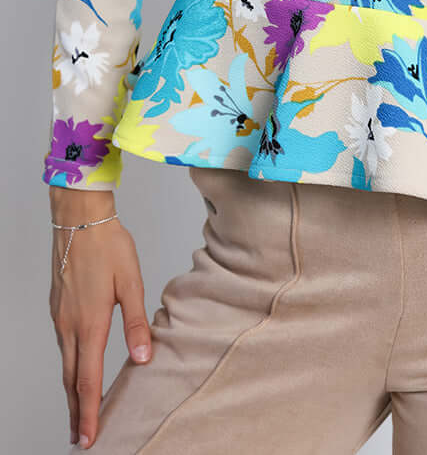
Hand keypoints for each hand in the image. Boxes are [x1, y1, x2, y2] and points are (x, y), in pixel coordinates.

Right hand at [49, 187, 152, 448]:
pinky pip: (63, 346)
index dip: (90, 412)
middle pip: (72, 380)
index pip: (88, 380)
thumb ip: (137, 323)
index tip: (90, 438)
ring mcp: (60, 317)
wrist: (80, 219)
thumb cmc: (109, 246)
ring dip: (72, 391)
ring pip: (65, 364)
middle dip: (77, 412)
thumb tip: (143, 359)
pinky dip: (69, 367)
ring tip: (79, 413)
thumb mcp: (131, 282)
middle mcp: (69, 325)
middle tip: (81, 439)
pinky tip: (77, 370)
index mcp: (90, 323)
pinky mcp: (57, 307)